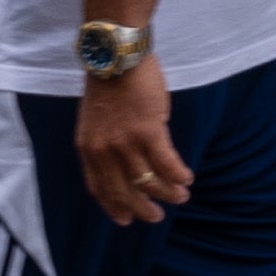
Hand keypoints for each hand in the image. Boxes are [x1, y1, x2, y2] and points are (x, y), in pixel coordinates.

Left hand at [74, 58, 192, 226]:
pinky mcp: (149, 131)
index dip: (113, 206)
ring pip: (149, 181)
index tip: (125, 219)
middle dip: (142, 209)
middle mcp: (104, 151)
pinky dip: (178, 175)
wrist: (116, 56)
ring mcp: (126, 143)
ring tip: (181, 197)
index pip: (99, 187)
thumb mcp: (95, 119)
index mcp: (88, 148)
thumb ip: (104, 143)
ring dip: (167, 194)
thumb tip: (122, 163)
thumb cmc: (109, 82)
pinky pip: (167, 164)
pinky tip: (187, 179)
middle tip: (156, 217)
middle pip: (124, 191)